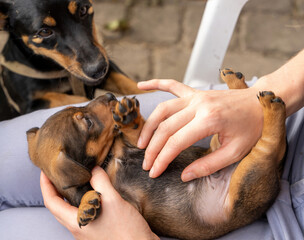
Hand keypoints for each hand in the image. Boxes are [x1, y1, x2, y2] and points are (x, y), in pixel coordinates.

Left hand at [40, 166, 158, 239]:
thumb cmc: (126, 231)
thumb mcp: (113, 201)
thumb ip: (100, 183)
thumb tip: (93, 170)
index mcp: (76, 222)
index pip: (52, 202)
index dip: (46, 185)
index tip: (45, 171)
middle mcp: (78, 228)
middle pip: (58, 207)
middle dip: (54, 189)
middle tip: (57, 174)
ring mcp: (87, 230)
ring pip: (70, 210)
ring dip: (68, 195)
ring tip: (73, 179)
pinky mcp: (97, 230)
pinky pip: (83, 212)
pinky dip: (83, 200)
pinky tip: (93, 192)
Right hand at [137, 79, 262, 181]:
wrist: (262, 103)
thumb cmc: (252, 128)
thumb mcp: (235, 152)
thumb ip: (208, 165)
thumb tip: (184, 176)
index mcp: (209, 120)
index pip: (175, 142)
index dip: (161, 159)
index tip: (153, 172)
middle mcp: (198, 105)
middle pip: (165, 127)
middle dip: (152, 148)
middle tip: (146, 164)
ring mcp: (195, 96)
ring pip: (163, 109)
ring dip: (149, 126)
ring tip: (141, 142)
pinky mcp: (195, 92)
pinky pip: (172, 85)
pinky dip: (155, 84)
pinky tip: (141, 85)